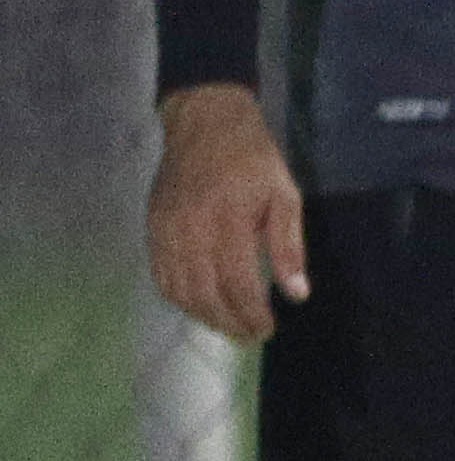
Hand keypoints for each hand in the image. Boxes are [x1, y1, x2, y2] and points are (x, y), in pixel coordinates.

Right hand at [145, 85, 305, 342]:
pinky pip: (160, 274)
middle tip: (250, 336)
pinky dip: (178, 298)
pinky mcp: (152, 228)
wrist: (205, 124)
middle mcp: (190, 230)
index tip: (267, 329)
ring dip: (203, 315)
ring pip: (178, 289)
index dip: (251, 314)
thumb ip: (288, 246)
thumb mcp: (284, 195)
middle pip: (204, 293)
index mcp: (227, 220)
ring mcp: (166, 230)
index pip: (237, 283)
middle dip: (228, 322)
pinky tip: (199, 306)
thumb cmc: (253, 159)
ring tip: (228, 327)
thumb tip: (297, 293)